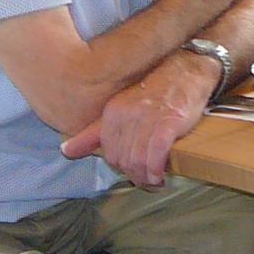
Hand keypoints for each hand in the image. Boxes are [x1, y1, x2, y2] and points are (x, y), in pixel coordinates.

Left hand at [59, 53, 214, 186]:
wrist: (188, 71)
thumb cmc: (157, 91)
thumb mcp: (121, 108)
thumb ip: (93, 133)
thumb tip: (65, 151)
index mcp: (112, 113)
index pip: (109, 153)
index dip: (122, 168)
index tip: (135, 173)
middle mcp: (127, 115)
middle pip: (124, 160)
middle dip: (135, 176)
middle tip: (148, 182)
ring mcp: (148, 118)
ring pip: (138, 160)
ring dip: (146, 178)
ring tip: (156, 182)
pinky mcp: (169, 122)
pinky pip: (156, 153)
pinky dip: (156, 169)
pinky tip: (160, 176)